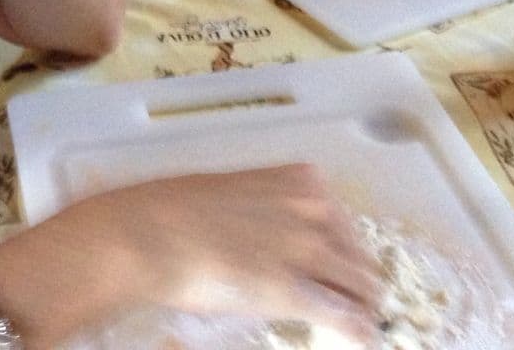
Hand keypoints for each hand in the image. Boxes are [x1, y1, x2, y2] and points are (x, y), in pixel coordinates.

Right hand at [0, 165, 382, 345]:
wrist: (148, 233)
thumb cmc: (176, 210)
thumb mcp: (236, 190)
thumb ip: (269, 205)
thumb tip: (274, 232)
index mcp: (300, 179)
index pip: (344, 221)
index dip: (348, 250)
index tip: (345, 268)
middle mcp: (312, 209)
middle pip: (359, 254)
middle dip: (362, 283)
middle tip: (360, 303)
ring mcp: (305, 249)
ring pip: (360, 285)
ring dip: (365, 308)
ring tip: (363, 325)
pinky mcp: (292, 291)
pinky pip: (342, 315)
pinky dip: (359, 331)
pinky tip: (364, 340)